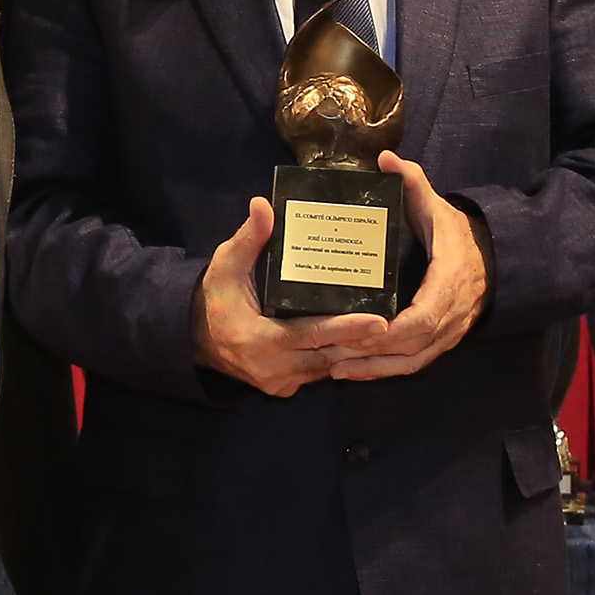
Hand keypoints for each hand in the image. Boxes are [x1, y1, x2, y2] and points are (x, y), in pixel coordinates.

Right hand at [193, 198, 392, 396]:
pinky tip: (361, 339)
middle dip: (362, 340)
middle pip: (329, 355)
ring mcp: (280, 383)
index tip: (379, 321)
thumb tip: (262, 206)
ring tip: (388, 329)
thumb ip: (248, 238)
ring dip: (355, 350)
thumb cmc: (215, 298)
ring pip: (328, 367)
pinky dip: (338, 356)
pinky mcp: (284, 388)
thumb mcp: (226, 265)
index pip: (311, 334)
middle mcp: (272, 369)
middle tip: (398, 323)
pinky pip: (319, 372)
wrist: (197, 338)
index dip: (346, 328)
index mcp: (258, 340)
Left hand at [329, 152, 489, 380]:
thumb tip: (386, 157)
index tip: (362, 329)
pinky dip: (386, 371)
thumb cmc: (457, 231)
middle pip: (412, 345)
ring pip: (412, 361)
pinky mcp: (443, 341)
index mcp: (449, 279)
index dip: (393, 329)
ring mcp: (450, 332)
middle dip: (371, 353)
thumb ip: (413, 182)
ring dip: (374, 369)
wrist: (493, 256)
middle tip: (329, 351)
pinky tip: (354, 371)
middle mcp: (452, 312)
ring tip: (333, 368)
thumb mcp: (436, 204)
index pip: (424, 315)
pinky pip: (415, 364)